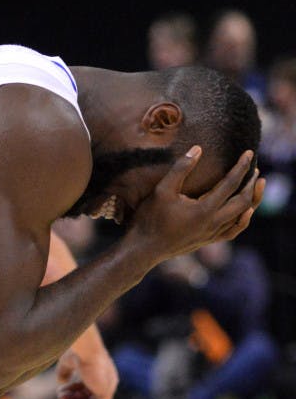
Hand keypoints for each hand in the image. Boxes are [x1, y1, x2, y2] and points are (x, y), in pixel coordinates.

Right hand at [55, 348, 117, 398]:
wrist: (85, 349)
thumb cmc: (78, 352)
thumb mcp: (68, 363)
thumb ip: (65, 372)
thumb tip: (61, 383)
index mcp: (99, 373)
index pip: (86, 388)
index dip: (73, 392)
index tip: (60, 390)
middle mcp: (105, 381)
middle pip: (89, 397)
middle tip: (60, 398)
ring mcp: (107, 388)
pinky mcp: (106, 393)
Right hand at [128, 148, 262, 261]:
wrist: (143, 249)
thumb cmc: (150, 218)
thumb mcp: (162, 190)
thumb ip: (181, 168)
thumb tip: (197, 149)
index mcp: (204, 210)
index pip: (230, 184)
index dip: (241, 167)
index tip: (249, 153)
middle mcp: (213, 223)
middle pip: (242, 201)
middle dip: (251, 183)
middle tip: (256, 169)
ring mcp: (211, 234)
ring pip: (242, 218)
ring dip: (251, 200)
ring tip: (256, 187)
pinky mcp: (207, 241)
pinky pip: (232, 231)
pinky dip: (242, 221)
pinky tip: (245, 213)